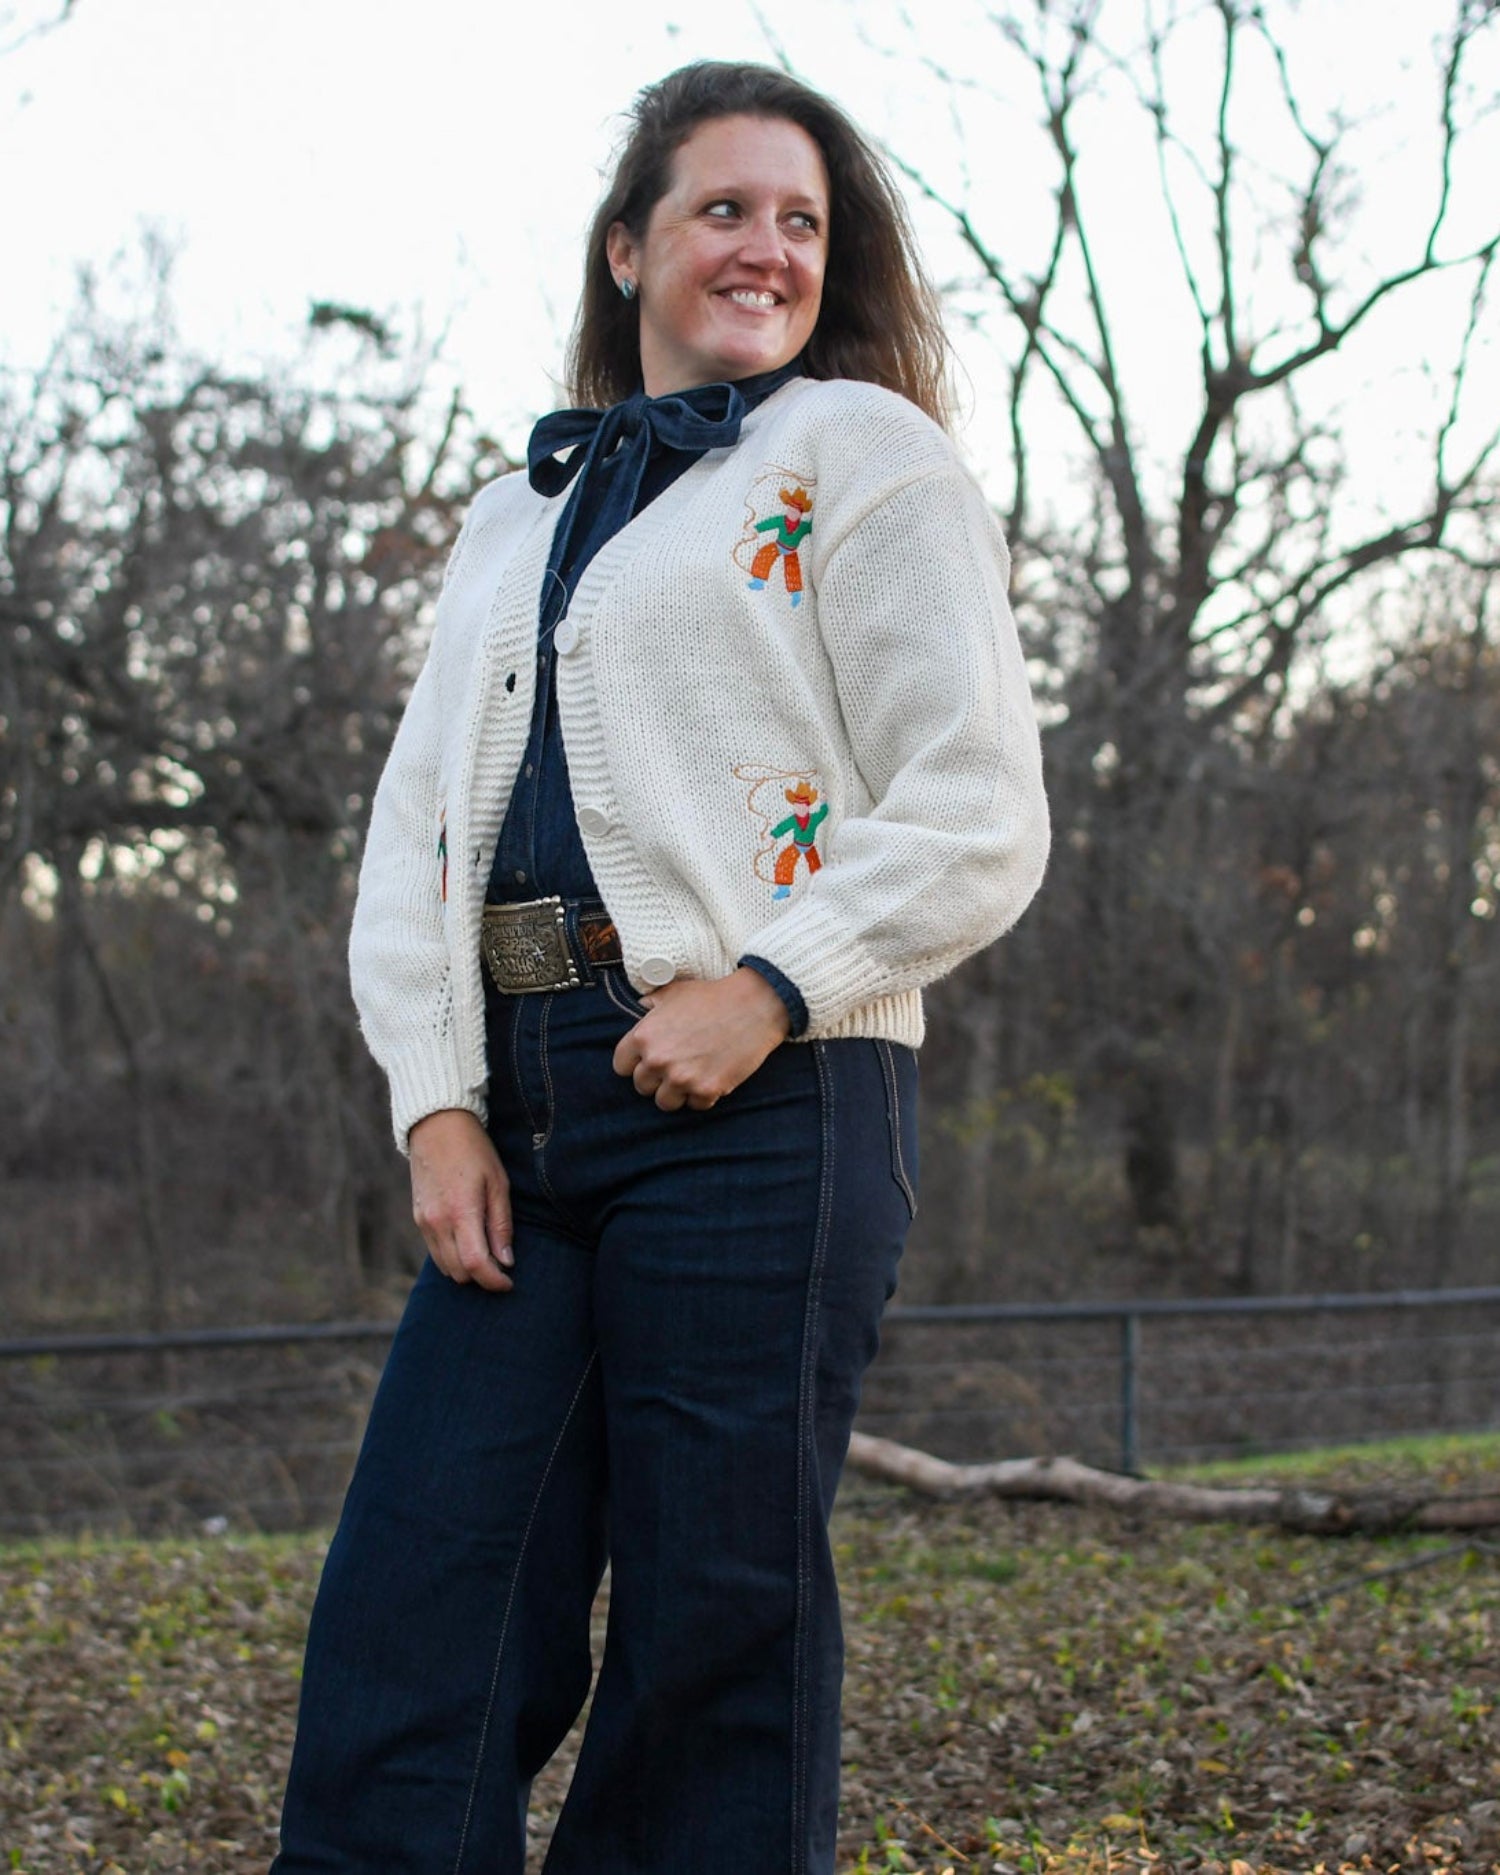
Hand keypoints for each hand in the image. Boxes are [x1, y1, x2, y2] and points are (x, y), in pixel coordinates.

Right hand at [408, 1109, 514, 1290]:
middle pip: (458, 1272)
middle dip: (482, 1277)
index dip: (494, 1281)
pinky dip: (452, 1257)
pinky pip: (435, 1252)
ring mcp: (423, 1222)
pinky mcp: (417, 1218)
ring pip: (444, 1266)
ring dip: (466, 1269)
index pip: (475, 1264)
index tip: (509, 1282)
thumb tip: (506, 1261)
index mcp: (461, 1212)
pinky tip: (468, 1242)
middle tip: (501, 1267)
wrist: (436, 1126)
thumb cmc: (474, 1151)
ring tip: (486, 1255)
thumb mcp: (498, 1183)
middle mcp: (437, 1222)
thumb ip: (501, 1225)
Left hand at [612, 968, 790, 1111]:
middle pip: (642, 1087)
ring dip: (677, 1092)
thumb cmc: (713, 996)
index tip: (649, 1060)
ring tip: (691, 1076)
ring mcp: (682, 1078)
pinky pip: (695, 1105)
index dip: (635, 1063)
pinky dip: (703, 1096)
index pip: (621, 1066)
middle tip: (675, 1066)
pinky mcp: (707, 1090)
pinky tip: (711, 1078)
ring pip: (665, 1102)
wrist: (755, 1005)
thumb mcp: (676, 992)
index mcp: (644, 1036)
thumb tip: (642, 1005)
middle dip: (656, 1079)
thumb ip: (653, 1001)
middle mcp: (658, 1060)